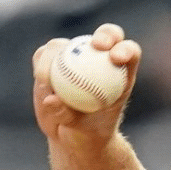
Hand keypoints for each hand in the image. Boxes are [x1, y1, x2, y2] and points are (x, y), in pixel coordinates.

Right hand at [32, 23, 141, 146]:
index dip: (125, 49)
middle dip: (105, 35)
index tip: (116, 57)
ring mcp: (75, 56)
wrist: (71, 134)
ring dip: (55, 56)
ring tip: (45, 80)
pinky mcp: (51, 60)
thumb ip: (69, 116)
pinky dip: (41, 66)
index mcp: (120, 73)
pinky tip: (41, 81)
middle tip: (97, 46)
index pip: (129, 52)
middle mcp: (99, 58)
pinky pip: (44, 56)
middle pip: (107, 36)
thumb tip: (52, 98)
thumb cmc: (87, 133)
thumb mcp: (83, 132)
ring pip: (67, 44)